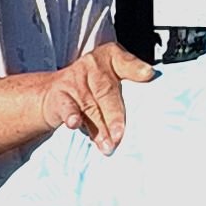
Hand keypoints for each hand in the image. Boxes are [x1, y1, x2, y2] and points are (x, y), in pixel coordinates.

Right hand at [39, 43, 154, 152]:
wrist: (55, 92)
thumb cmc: (93, 89)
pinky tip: (74, 124)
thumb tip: (149, 116)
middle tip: (120, 135)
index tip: (148, 74)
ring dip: (98, 128)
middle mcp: (93, 67)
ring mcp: (75, 81)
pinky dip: (71, 115)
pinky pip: (67, 107)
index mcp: (112, 59)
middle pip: (107, 91)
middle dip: (115, 116)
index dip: (136, 68)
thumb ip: (132, 91)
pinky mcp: (60, 96)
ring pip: (89, 107)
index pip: (125, 62)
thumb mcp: (113, 83)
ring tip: (107, 145)